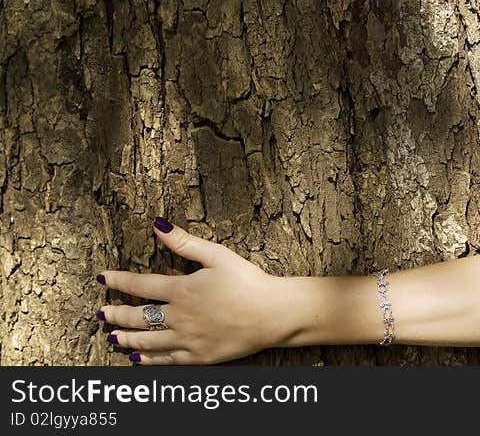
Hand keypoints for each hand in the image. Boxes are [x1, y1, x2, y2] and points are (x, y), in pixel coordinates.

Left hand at [97, 218, 290, 364]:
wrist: (272, 314)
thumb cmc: (249, 281)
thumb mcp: (218, 255)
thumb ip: (185, 243)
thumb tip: (158, 225)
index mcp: (182, 290)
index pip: (140, 285)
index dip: (118, 281)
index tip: (102, 278)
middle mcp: (179, 317)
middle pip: (138, 317)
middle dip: (116, 314)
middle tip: (102, 313)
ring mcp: (187, 339)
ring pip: (147, 341)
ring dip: (126, 338)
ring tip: (112, 337)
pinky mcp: (199, 356)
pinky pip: (166, 360)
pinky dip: (148, 359)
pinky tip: (137, 358)